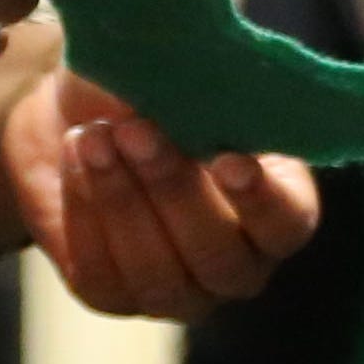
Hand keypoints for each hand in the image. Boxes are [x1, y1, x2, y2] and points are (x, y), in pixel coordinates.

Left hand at [6, 71, 318, 320]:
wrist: (78, 110)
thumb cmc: (154, 88)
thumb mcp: (184, 72)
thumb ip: (209, 83)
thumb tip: (209, 68)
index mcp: (278, 206)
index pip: (287, 223)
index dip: (261, 201)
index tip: (228, 159)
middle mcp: (236, 262)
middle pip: (217, 256)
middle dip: (173, 190)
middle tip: (137, 130)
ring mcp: (176, 290)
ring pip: (157, 275)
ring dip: (122, 200)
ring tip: (92, 137)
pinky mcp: (113, 295)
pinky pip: (101, 275)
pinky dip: (84, 212)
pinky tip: (75, 158)